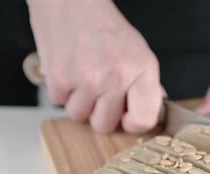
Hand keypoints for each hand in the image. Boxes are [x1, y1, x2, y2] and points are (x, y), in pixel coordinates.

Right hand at [27, 0, 163, 132]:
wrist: (70, 2)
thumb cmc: (104, 26)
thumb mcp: (138, 52)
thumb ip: (145, 85)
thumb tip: (151, 113)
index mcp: (141, 69)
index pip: (144, 119)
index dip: (134, 124)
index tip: (127, 118)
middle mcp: (115, 76)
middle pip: (105, 125)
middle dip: (100, 113)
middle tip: (100, 92)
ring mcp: (86, 79)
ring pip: (79, 117)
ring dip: (79, 103)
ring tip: (84, 78)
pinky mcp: (59, 78)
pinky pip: (59, 103)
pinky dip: (62, 91)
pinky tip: (70, 71)